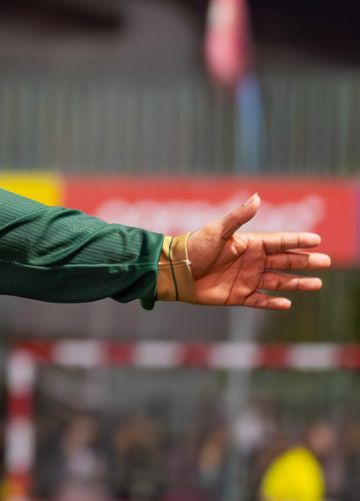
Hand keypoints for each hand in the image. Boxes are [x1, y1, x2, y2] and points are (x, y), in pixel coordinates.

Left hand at [184, 194, 329, 309]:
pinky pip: (260, 300)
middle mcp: (251, 261)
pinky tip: (288, 303)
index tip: (317, 240)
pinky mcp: (237, 296)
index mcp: (248, 244)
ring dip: (297, 283)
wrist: (173, 271)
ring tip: (317, 283)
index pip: (279, 242)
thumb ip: (239, 217)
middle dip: (305, 262)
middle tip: (326, 262)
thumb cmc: (193, 248)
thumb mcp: (217, 230)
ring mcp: (246, 279)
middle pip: (285, 261)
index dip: (298, 241)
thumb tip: (258, 197)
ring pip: (278, 282)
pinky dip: (273, 303)